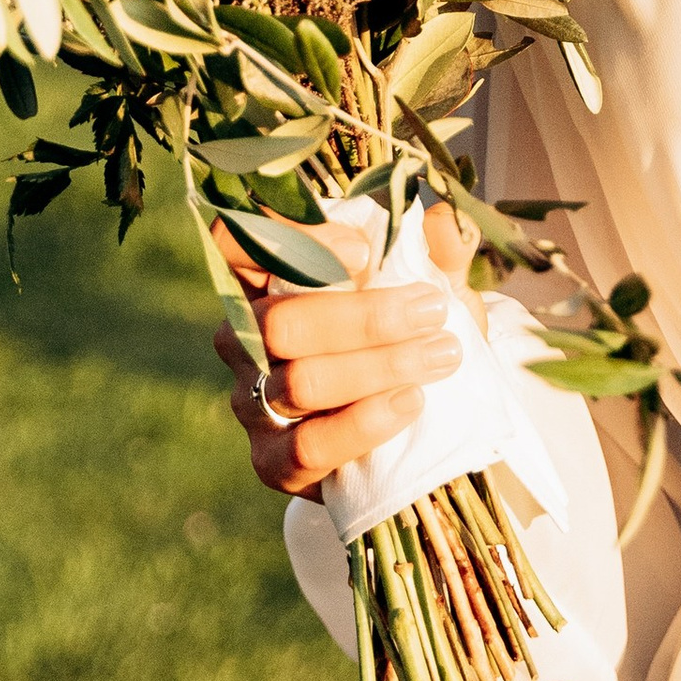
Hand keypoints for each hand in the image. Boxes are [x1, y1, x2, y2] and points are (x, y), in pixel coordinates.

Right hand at [213, 204, 473, 498]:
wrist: (415, 420)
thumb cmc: (410, 334)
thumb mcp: (432, 285)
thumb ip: (439, 249)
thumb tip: (444, 217)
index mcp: (265, 280)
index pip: (236, 243)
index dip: (287, 240)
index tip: (364, 250)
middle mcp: (243, 339)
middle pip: (279, 322)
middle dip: (364, 318)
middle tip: (432, 311)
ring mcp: (252, 403)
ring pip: (300, 383)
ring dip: (378, 368)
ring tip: (441, 356)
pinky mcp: (272, 462)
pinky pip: (307, 448)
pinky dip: (363, 424)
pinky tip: (409, 402)